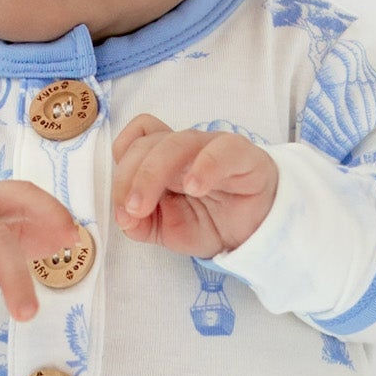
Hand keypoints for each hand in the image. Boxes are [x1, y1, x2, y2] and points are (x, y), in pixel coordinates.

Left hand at [111, 114, 278, 258]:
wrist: (254, 232)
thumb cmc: (210, 221)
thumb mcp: (166, 231)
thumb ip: (140, 224)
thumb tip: (124, 218)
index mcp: (163, 159)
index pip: (133, 143)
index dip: (121, 170)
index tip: (122, 207)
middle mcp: (184, 148)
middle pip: (147, 143)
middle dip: (130, 178)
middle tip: (131, 212)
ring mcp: (212, 147)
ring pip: (176, 142)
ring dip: (152, 175)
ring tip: (144, 206)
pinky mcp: (242, 155)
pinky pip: (222, 150)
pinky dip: (204, 167)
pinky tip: (194, 188)